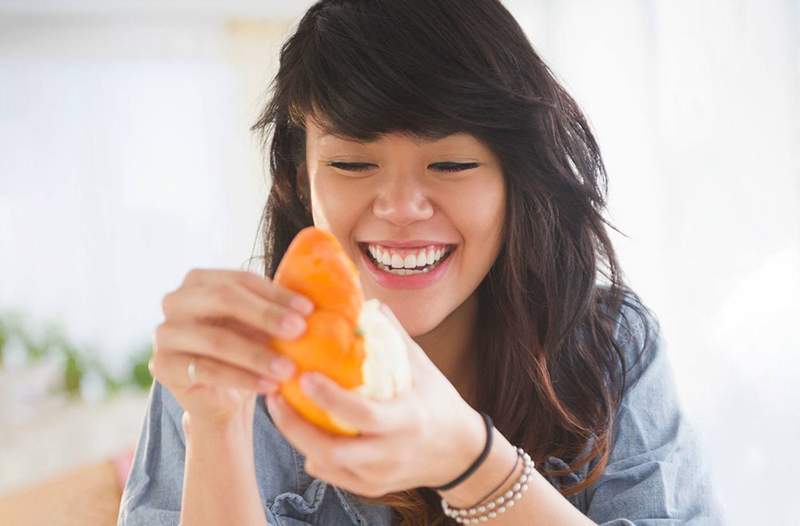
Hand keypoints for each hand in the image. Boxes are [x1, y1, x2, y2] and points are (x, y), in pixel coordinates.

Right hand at [148, 268, 312, 426]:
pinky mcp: (163, 367)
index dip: (276, 294)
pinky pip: (208, 371)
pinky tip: (271, 386)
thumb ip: (277, 307)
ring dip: (258, 354)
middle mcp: (175, 300)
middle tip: (300, 331)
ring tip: (289, 369)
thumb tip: (313, 301)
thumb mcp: (260, 324)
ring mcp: (165, 333)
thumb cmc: (245, 350)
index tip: (309, 310)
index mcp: (199, 280)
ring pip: (216, 340)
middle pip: (223, 299)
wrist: (221, 397)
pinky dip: (244, 379)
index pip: (240, 279)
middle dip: (266, 315)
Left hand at [265, 303, 482, 497]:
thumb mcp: (423, 368)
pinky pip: (331, 475)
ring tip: (278, 407)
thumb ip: (395, 337)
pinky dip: (312, 454)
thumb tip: (369, 303)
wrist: (459, 452)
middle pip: (332, 450)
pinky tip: (299, 430)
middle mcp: (391, 453)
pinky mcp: (370, 487)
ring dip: (296, 438)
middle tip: (273, 394)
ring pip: (326, 465)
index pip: (363, 414)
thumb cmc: (439, 402)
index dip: (330, 398)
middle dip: (294, 426)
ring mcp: (379, 475)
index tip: (304, 376)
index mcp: (407, 420)